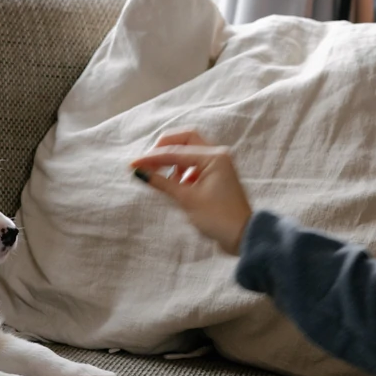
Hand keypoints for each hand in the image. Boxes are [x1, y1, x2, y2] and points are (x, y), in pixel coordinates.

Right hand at [129, 131, 252, 254]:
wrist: (242, 236)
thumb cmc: (218, 218)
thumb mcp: (187, 199)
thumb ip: (162, 183)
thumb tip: (139, 172)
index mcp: (214, 157)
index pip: (176, 151)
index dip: (152, 158)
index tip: (133, 165)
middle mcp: (218, 155)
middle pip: (185, 139)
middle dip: (164, 148)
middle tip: (148, 162)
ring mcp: (219, 163)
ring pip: (190, 150)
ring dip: (173, 158)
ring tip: (161, 176)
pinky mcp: (216, 174)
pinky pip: (195, 163)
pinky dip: (182, 168)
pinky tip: (175, 183)